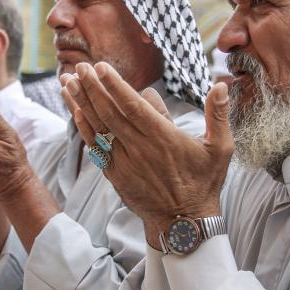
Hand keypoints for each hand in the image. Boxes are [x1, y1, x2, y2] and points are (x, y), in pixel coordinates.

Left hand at [61, 61, 231, 240]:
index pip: (133, 107)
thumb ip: (218, 115)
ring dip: (81, 103)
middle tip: (78, 66)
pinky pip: (96, 147)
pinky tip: (75, 112)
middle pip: (110, 113)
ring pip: (99, 128)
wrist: (183, 223)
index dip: (115, 86)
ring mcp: (124, 162)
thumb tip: (221, 84)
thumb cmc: (203, 183)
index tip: (101, 67)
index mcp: (164, 138)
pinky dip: (85, 129)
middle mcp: (140, 148)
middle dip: (92, 87)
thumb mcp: (221, 149)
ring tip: (68, 81)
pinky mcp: (115, 174)